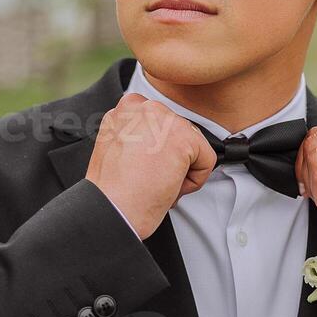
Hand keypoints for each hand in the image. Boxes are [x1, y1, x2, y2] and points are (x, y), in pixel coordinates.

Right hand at [86, 92, 217, 239]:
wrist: (110, 209)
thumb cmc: (112, 191)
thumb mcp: (117, 148)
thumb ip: (139, 134)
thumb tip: (161, 140)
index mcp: (126, 108)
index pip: (162, 124)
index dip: (158, 152)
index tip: (141, 168)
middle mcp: (144, 107)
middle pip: (181, 133)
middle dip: (171, 160)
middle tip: (148, 178)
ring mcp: (164, 119)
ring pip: (194, 146)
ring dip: (180, 171)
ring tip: (154, 182)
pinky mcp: (183, 138)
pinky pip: (207, 160)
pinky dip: (193, 182)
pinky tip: (167, 186)